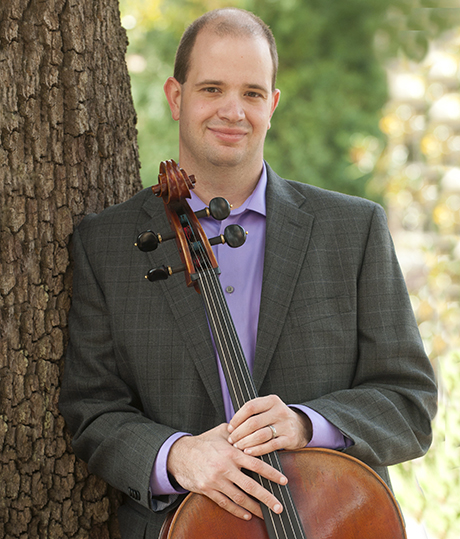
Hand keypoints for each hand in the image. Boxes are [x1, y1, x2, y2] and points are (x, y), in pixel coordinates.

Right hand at [167, 423, 287, 520]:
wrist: (179, 454)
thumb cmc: (203, 442)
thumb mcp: (221, 432)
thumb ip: (239, 432)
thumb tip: (255, 427)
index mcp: (231, 453)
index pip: (256, 464)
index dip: (271, 474)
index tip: (283, 481)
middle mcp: (225, 468)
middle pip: (250, 486)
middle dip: (267, 497)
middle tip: (279, 506)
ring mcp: (216, 481)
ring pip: (239, 498)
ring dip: (254, 508)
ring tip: (266, 514)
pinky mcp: (207, 490)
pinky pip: (225, 503)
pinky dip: (237, 510)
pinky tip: (247, 514)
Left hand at [227, 395, 311, 455]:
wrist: (301, 426)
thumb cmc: (276, 418)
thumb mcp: (268, 409)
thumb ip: (253, 413)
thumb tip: (231, 426)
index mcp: (272, 400)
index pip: (250, 407)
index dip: (237, 418)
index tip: (230, 427)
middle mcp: (279, 411)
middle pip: (253, 422)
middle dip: (239, 433)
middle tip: (231, 440)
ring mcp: (285, 425)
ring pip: (261, 435)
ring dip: (246, 442)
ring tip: (238, 446)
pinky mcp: (289, 438)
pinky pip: (270, 446)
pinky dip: (257, 450)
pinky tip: (248, 452)